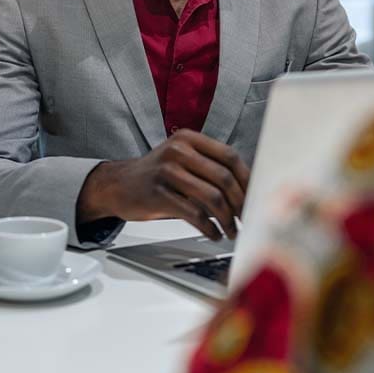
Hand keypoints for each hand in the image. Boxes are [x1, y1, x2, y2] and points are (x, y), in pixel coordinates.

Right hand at [76, 130, 249, 239]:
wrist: (117, 185)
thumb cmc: (157, 176)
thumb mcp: (181, 160)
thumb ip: (209, 167)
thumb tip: (248, 189)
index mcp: (188, 139)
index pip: (229, 156)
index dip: (247, 179)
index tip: (256, 197)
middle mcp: (178, 150)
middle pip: (223, 177)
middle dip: (240, 203)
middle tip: (246, 219)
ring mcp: (166, 171)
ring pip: (211, 197)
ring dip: (226, 219)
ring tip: (230, 230)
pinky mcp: (158, 194)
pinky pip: (193, 213)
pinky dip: (208, 227)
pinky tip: (212, 233)